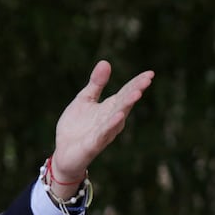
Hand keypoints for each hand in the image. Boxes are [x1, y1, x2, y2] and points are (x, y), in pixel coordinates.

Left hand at [50, 60, 153, 196]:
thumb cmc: (77, 126)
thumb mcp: (84, 99)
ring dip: (127, 105)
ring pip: (118, 117)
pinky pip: (104, 133)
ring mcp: (104, 131)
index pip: (126, 93)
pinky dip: (111, 124)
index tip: (150, 73)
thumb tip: (105, 62)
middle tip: (147, 80)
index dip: (137, 83)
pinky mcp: (94, 143)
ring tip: (137, 93)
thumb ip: (96, 84)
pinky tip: (119, 116)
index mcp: (110, 107)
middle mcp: (111, 119)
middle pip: (125, 103)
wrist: (64, 153)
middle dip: (135, 91)